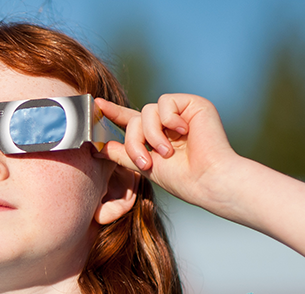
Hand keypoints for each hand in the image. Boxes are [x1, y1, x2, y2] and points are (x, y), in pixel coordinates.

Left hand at [96, 95, 242, 212]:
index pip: (131, 121)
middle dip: (134, 141)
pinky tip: (183, 131)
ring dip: (151, 134)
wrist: (208, 180)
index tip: (96, 104)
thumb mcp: (144, 166)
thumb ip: (123, 154)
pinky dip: (168, 119)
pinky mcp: (193, 104)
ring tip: (167, 152)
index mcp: (156, 136)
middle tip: (145, 163)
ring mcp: (180, 113)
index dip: (113, 113)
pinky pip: (165, 102)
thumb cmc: (181, 179)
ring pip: (147, 110)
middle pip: (135, 119)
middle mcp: (167, 123)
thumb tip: (99, 147)